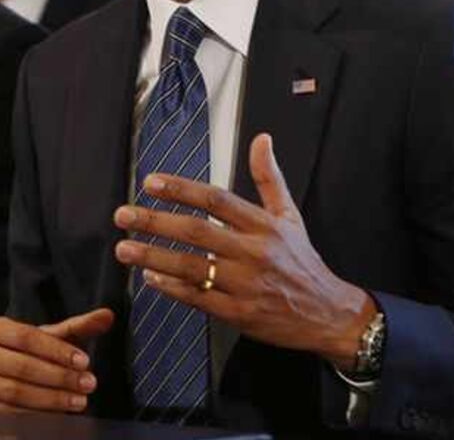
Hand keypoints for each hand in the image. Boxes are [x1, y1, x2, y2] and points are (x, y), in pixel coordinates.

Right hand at [0, 309, 113, 415]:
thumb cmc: (18, 354)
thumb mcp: (41, 338)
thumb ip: (73, 328)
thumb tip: (108, 315)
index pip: (27, 338)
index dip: (57, 351)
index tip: (85, 361)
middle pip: (23, 367)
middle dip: (60, 377)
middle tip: (88, 384)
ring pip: (16, 393)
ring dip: (52, 400)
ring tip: (79, 402)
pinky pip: (8, 415)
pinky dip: (36, 416)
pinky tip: (58, 416)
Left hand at [113, 133, 374, 370]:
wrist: (330, 314)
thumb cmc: (302, 262)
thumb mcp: (291, 217)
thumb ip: (270, 178)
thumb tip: (262, 139)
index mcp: (264, 226)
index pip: (217, 199)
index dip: (182, 189)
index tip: (150, 182)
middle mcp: (254, 252)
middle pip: (198, 232)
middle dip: (156, 222)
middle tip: (123, 215)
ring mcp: (246, 285)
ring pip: (193, 267)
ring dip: (154, 256)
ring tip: (124, 248)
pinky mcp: (241, 314)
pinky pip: (199, 298)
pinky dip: (172, 288)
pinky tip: (149, 278)